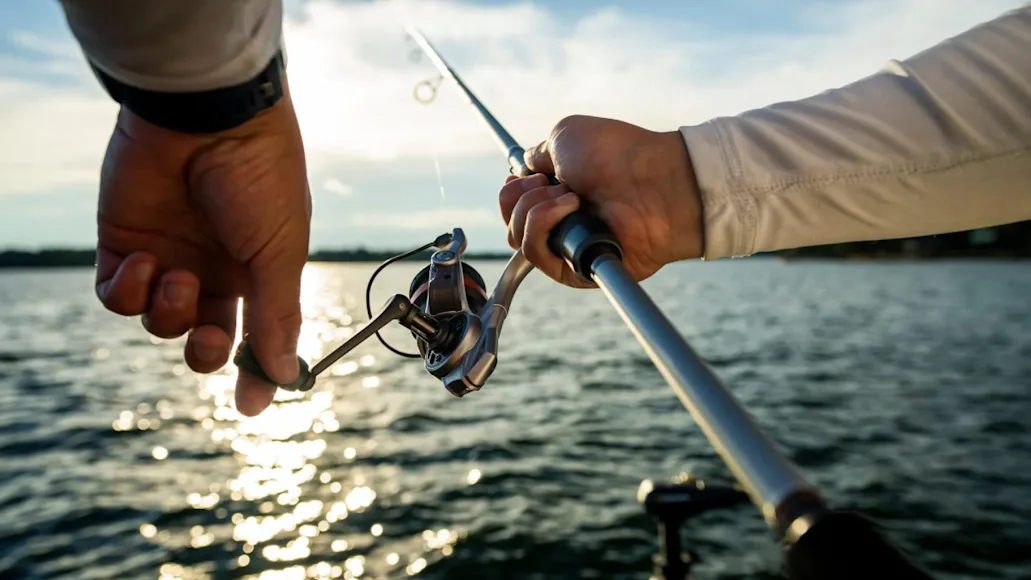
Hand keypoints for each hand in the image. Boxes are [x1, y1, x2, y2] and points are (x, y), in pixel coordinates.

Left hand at [94, 83, 309, 416]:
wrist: (209, 116)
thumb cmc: (260, 180)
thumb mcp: (280, 254)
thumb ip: (278, 317)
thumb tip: (285, 377)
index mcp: (258, 271)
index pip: (257, 335)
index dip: (254, 372)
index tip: (250, 406)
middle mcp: (213, 269)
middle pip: (205, 337)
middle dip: (207, 350)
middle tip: (214, 338)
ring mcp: (168, 256)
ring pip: (159, 321)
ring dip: (168, 312)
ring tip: (178, 277)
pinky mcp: (124, 242)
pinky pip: (116, 296)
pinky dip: (126, 293)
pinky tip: (143, 265)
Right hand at [498, 115, 703, 286]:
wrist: (651, 180)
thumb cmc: (615, 154)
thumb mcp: (563, 138)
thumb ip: (534, 155)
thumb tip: (521, 171)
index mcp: (557, 192)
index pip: (514, 203)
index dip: (513, 190)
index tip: (526, 176)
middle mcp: (560, 221)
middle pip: (509, 221)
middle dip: (520, 196)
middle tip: (552, 183)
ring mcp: (566, 245)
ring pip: (515, 237)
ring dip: (533, 208)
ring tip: (571, 196)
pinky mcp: (572, 269)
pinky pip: (534, 254)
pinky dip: (543, 224)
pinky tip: (571, 209)